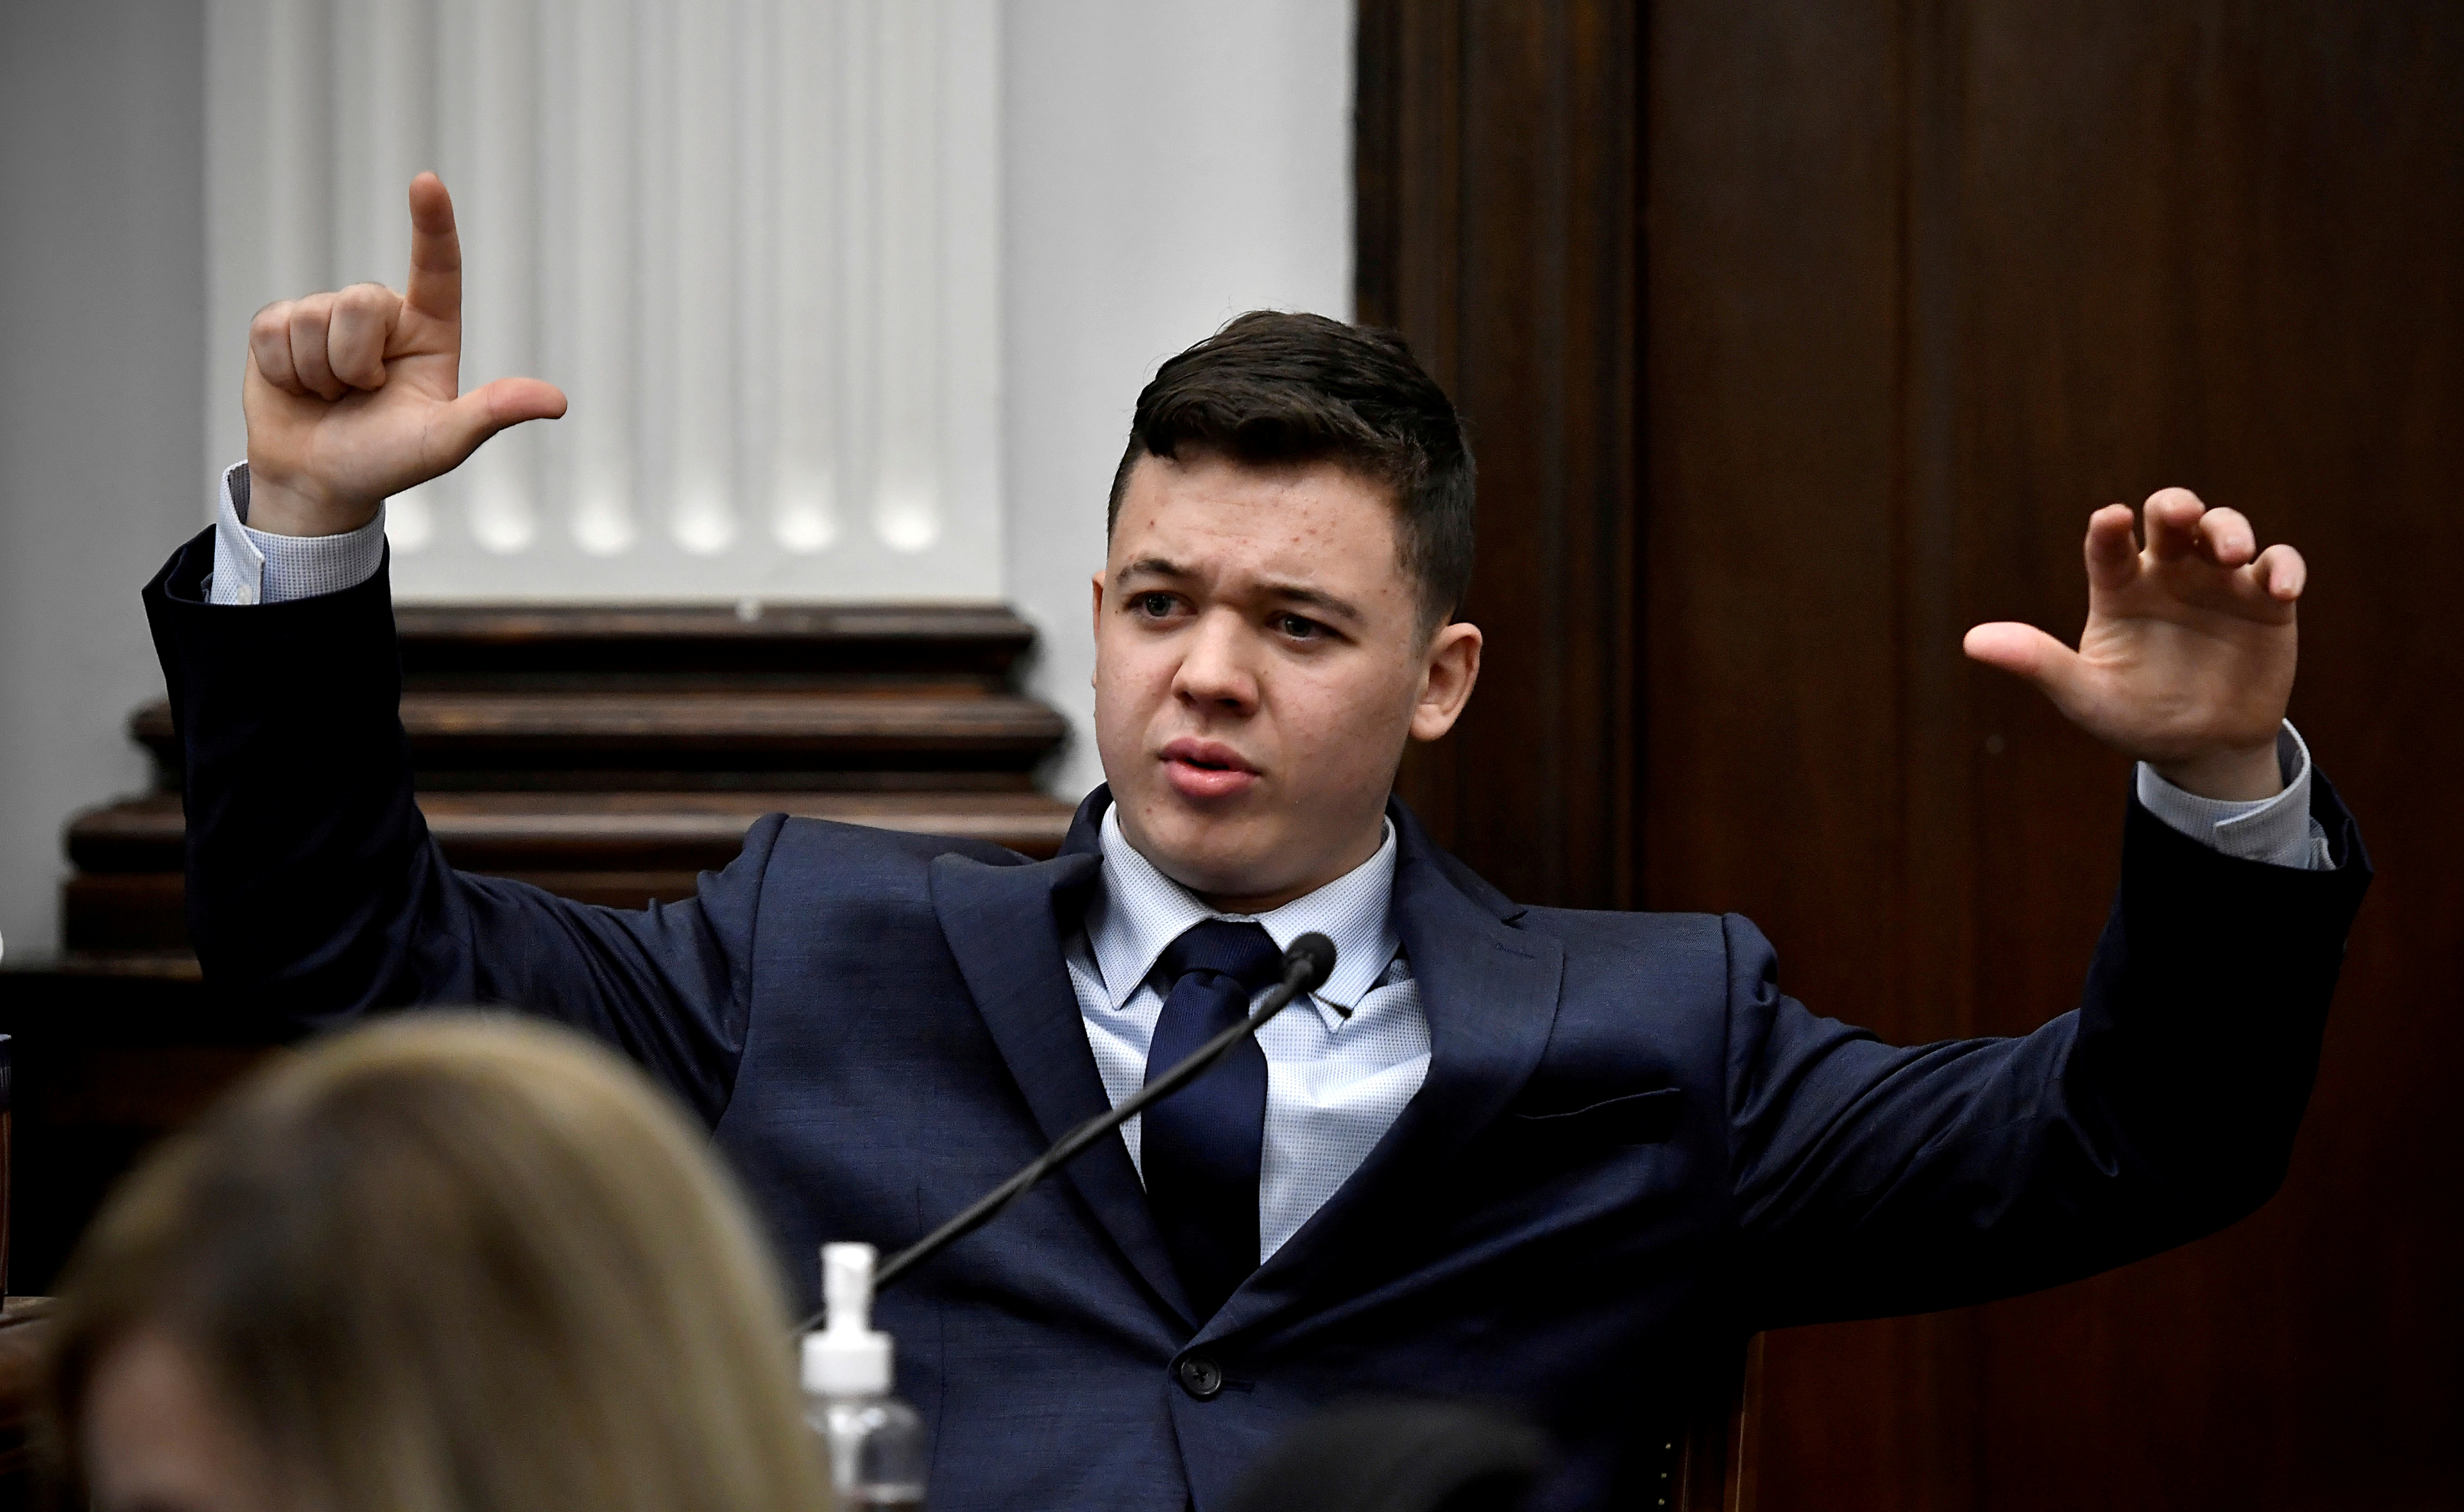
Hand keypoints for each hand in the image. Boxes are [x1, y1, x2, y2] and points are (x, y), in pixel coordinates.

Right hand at [241, 173, 565, 535]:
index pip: (437, 268)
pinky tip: (296, 388)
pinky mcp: (279, 326)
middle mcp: (382, 316)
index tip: (427, 183)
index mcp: (429, 332)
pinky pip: (272, 329)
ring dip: (318, 372)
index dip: (432, 225)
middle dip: (353, 362)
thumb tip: (556, 402)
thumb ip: (492, 414)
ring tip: (331, 397)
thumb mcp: (445, 442)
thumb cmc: (387, 461)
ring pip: (313, 316)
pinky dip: (283, 370)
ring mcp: (328, 317)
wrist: (319, 483)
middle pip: (359, 300)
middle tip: (360, 396)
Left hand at [1963, 488, 2304, 800]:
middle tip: (2182, 513)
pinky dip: (2283, 567)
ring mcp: (2218, 582)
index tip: (2111, 518)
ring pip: (2224, 530)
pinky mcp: (2266, 600)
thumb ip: (2037, 663)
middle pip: (2171, 518)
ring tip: (2234, 554)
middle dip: (2177, 505)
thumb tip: (1972, 641)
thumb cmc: (2135, 717)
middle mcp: (2167, 574)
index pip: (2107, 545)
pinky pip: (2278, 566)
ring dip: (2230, 530)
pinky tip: (2282, 588)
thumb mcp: (2085, 696)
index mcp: (2119, 589)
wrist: (2199, 748)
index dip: (2109, 528)